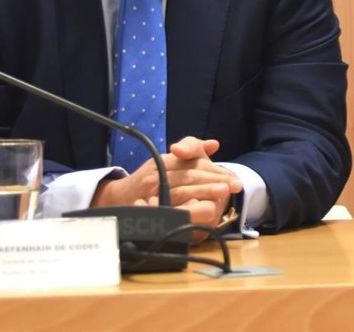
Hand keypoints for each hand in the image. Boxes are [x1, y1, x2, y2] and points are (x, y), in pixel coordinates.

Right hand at [93, 136, 242, 226]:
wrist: (118, 198)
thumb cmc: (150, 180)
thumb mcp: (170, 162)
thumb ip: (192, 150)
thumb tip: (213, 144)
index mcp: (166, 160)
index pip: (194, 162)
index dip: (215, 170)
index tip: (234, 178)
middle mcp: (158, 172)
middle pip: (190, 174)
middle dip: (214, 179)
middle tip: (234, 185)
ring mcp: (151, 189)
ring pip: (181, 190)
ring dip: (203, 191)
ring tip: (222, 193)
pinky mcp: (147, 207)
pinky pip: (168, 207)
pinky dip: (184, 208)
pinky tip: (199, 210)